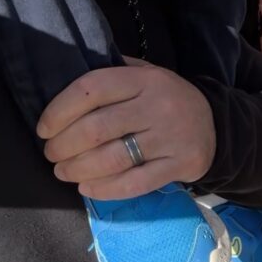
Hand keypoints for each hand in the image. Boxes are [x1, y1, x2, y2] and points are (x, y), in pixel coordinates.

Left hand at [38, 59, 215, 199]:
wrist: (216, 126)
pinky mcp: (180, 165)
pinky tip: (87, 187)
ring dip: (77, 169)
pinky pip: (134, 183)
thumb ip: (114, 72)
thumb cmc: (167, 100)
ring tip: (63, 172)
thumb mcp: (147, 74)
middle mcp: (158, 106)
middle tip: (52, 153)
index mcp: (145, 79)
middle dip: (63, 146)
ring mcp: (171, 137)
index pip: (92, 89)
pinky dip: (104, 189)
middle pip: (96, 128)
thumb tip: (65, 73)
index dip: (59, 110)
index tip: (44, 128)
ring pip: (112, 159)